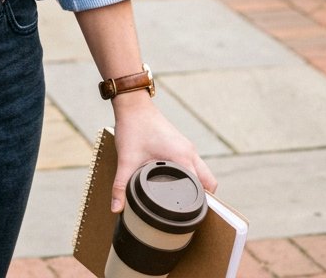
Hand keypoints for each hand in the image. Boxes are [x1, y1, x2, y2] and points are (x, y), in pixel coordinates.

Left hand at [110, 94, 216, 213]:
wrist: (133, 105)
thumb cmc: (132, 128)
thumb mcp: (126, 160)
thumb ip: (121, 186)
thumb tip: (116, 209)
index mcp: (182, 157)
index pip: (204, 188)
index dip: (200, 206)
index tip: (191, 219)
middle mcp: (189, 152)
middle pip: (209, 182)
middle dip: (202, 198)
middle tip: (187, 212)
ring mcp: (187, 147)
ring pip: (203, 172)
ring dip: (196, 185)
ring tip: (181, 199)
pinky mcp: (181, 144)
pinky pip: (194, 164)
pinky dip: (191, 175)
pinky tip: (176, 182)